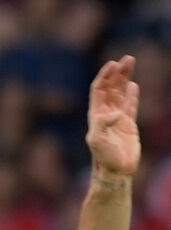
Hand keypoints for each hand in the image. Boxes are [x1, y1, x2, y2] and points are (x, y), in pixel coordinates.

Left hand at [86, 55, 140, 177]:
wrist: (115, 171)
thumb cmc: (103, 156)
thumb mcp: (97, 139)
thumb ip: (102, 124)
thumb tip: (115, 113)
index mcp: (96, 114)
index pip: (99, 89)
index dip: (105, 75)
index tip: (112, 63)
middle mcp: (106, 113)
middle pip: (111, 87)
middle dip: (118, 72)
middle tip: (127, 58)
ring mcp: (117, 118)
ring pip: (121, 93)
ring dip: (125, 78)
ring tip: (131, 64)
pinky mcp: (129, 125)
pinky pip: (131, 105)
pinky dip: (132, 95)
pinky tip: (133, 85)